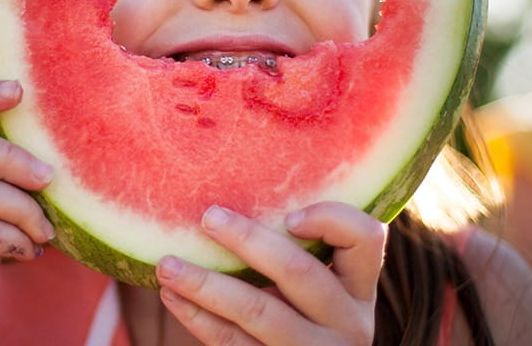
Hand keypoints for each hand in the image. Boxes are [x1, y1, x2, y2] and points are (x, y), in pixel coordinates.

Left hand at [155, 202, 387, 344]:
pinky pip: (232, 343)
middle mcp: (346, 323)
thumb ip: (304, 257)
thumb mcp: (323, 295)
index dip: (331, 220)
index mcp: (359, 290)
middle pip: (299, 271)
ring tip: (167, 264)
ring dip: (205, 284)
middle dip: (248, 240)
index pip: (365, 238)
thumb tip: (237, 199)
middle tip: (208, 217)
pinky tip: (174, 297)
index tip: (289, 215)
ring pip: (257, 311)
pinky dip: (198, 317)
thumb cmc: (306, 323)